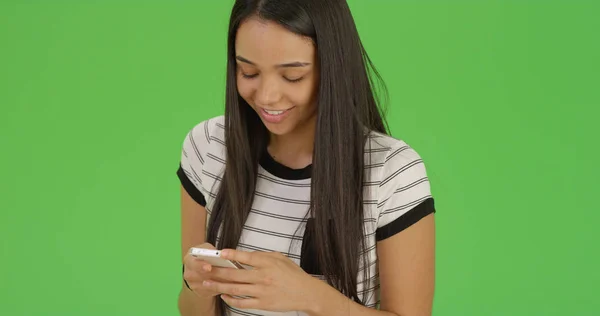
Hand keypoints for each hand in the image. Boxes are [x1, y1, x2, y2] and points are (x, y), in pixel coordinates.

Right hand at [182, 242, 229, 297]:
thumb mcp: (206, 248)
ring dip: (220, 282)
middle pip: (201, 276)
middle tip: (225, 273)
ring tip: (231, 278)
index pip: (193, 263)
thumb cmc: (204, 256)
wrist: (198, 268)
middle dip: (214, 275)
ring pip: (208, 286)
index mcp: (189, 260)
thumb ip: (211, 250)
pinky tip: (230, 284)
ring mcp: (194, 285)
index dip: (201, 266)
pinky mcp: (201, 293)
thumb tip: (220, 254)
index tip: (209, 267)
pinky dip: (221, 288)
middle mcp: (189, 274)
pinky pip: (212, 292)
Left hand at [201, 249, 324, 312]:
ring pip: (235, 288)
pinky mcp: (262, 304)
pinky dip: (231, 299)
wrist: (306, 293)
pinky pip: (243, 302)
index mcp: (268, 263)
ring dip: (220, 285)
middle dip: (218, 271)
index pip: (246, 257)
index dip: (232, 254)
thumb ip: (263, 255)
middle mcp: (263, 277)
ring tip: (208, 282)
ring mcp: (262, 291)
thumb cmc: (293, 274)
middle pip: (236, 274)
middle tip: (206, 269)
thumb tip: (246, 254)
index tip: (220, 252)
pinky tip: (224, 295)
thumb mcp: (280, 258)